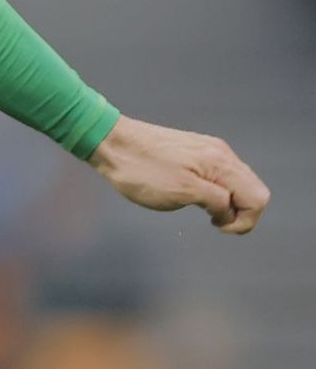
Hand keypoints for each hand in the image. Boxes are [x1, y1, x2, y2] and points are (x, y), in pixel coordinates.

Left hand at [88, 115, 269, 233]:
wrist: (111, 142)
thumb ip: (216, 201)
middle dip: (240, 212)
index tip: (217, 225)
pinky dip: (216, 191)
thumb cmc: (142, 170)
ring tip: (202, 209)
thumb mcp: (182, 193)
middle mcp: (221, 154)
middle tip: (212, 220)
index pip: (258, 198)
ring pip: (237, 183)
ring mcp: (209, 150)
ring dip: (228, 202)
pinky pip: (220, 176)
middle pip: (253, 190)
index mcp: (221, 164)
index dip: (245, 220)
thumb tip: (230, 211)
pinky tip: (195, 196)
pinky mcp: (195, 151)